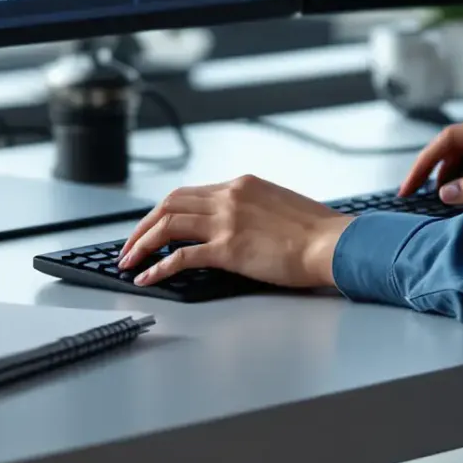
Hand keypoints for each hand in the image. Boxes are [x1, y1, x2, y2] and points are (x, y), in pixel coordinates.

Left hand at [116, 175, 349, 289]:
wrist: (334, 243)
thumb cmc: (317, 232)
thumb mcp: (280, 206)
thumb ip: (254, 209)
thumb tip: (238, 225)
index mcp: (242, 184)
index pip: (189, 193)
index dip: (163, 212)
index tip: (151, 228)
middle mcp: (229, 196)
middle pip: (169, 204)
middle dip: (142, 225)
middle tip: (129, 246)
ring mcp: (227, 221)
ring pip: (166, 225)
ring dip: (141, 244)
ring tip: (128, 262)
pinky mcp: (228, 248)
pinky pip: (181, 256)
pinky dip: (158, 267)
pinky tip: (147, 278)